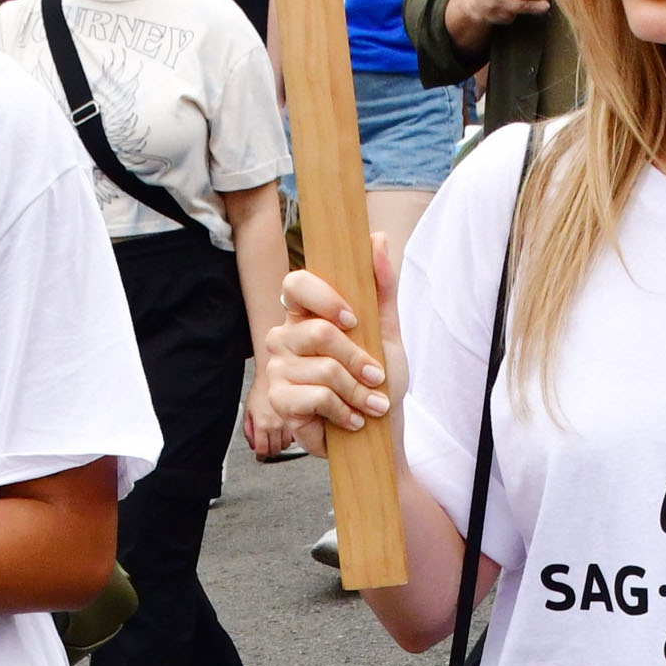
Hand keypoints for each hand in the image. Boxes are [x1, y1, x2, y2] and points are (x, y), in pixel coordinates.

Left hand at [242, 375, 293, 458]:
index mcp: (262, 424)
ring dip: (284, 441)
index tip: (261, 454)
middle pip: (276, 449)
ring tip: (280, 435)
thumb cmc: (262, 389)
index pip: (262, 450)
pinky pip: (299, 431)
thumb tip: (253, 444)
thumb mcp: (249, 409)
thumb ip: (249, 428)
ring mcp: (291, 421)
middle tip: (270, 444)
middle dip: (272, 449)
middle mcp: (277, 425)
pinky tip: (291, 427)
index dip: (261, 454)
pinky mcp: (302, 416)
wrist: (276, 374)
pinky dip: (294, 432)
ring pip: (289, 443)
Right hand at [264, 233, 406, 458]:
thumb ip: (381, 286)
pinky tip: (353, 419)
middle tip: (377, 377)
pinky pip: (317, 397)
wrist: (380, 428)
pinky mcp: (279, 401)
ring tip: (371, 404)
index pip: (295, 283)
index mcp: (306, 313)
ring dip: (359, 392)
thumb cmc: (380, 376)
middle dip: (360, 360)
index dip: (323, 297)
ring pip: (324, 369)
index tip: (353, 319)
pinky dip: (346, 411)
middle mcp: (284, 336)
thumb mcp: (387, 329)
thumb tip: (376, 238)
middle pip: (318, 333)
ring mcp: (278, 369)